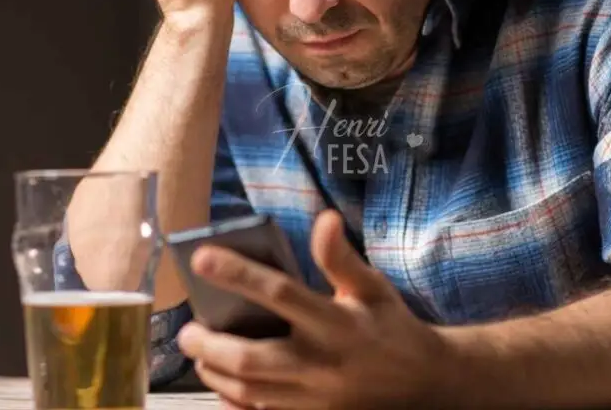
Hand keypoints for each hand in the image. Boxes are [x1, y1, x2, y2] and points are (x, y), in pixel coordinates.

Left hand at [175, 211, 454, 409]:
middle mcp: (322, 363)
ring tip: (198, 354)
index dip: (238, 274)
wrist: (425, 386)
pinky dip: (234, 401)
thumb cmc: (391, 327)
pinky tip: (221, 382)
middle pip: (253, 358)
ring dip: (216, 373)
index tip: (201, 257)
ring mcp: (315, 399)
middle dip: (211, 345)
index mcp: (337, 323)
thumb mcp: (373, 287)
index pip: (280, 293)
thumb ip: (341, 258)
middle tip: (186, 331)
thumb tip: (324, 218)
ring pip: (251, 392)